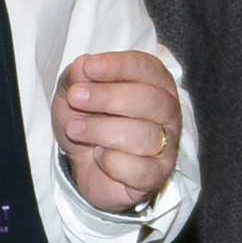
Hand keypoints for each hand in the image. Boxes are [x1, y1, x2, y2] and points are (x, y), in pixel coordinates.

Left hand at [53, 50, 182, 216]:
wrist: (84, 165)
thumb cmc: (89, 121)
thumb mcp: (74, 92)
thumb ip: (78, 76)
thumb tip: (82, 67)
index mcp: (154, 82)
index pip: (146, 68)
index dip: (117, 66)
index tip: (88, 68)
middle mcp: (167, 111)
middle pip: (150, 100)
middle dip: (108, 97)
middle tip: (76, 98)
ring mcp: (166, 145)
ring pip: (144, 135)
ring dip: (102, 130)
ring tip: (75, 129)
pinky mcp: (156, 175)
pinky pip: (140, 170)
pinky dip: (112, 162)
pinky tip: (98, 156)